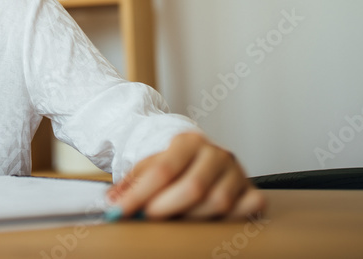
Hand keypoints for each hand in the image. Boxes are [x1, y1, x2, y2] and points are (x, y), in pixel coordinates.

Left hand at [106, 132, 266, 219]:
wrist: (198, 158)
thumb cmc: (173, 166)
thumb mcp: (149, 167)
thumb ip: (131, 183)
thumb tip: (111, 202)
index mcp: (188, 141)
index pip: (163, 169)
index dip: (140, 193)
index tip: (121, 210)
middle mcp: (216, 154)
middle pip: (194, 186)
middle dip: (166, 206)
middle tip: (149, 216)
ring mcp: (237, 172)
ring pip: (219, 201)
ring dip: (192, 216)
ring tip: (175, 218)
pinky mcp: (251, 190)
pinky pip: (249, 207)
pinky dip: (232, 217)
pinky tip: (211, 220)